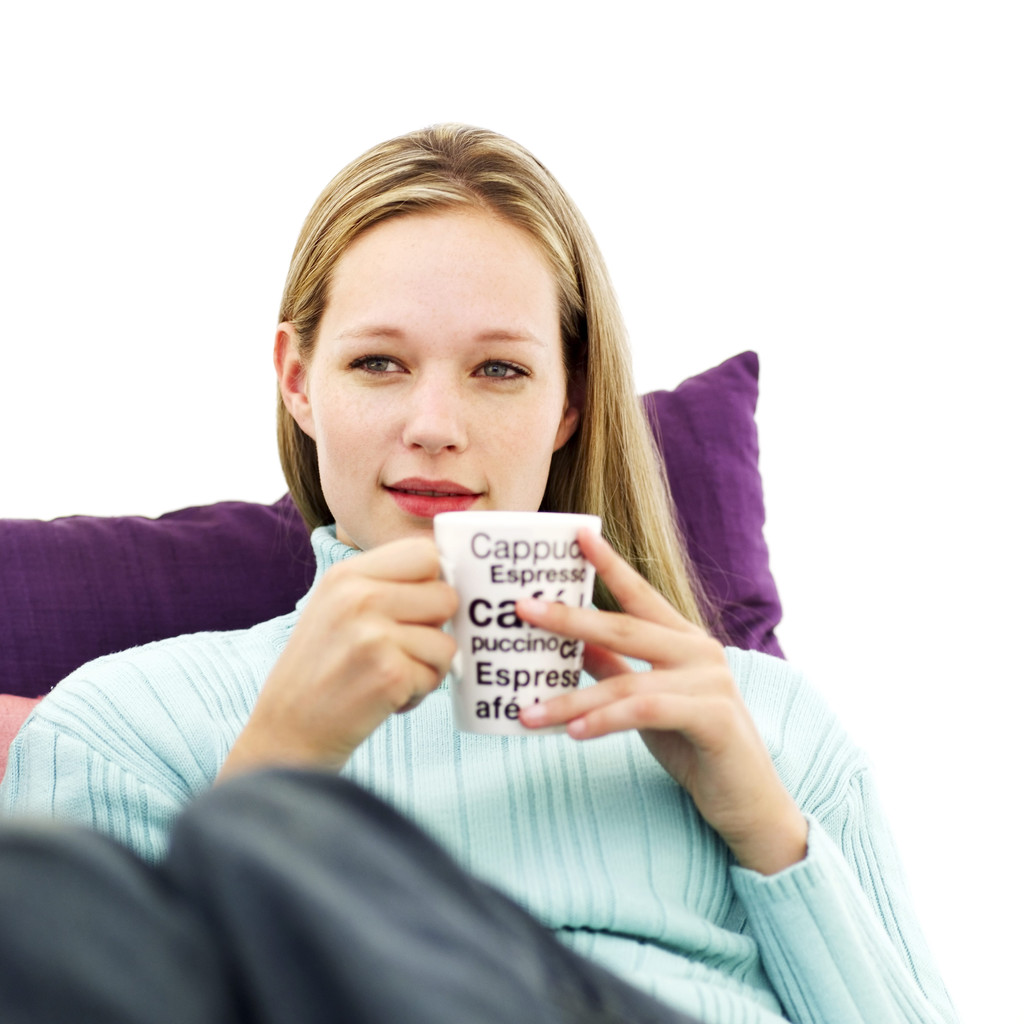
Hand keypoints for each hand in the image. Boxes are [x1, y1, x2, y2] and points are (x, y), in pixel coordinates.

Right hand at [219, 537, 456, 778]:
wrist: (288, 732)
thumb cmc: (322, 669)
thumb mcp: (337, 607)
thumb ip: (385, 586)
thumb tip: (452, 577)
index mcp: (346, 575)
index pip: (423, 553)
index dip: (433, 581)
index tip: (422, 606)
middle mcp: (358, 598)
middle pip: (446, 596)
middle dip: (435, 627)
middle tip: (401, 648)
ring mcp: (373, 635)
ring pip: (446, 641)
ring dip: (427, 666)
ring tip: (387, 674)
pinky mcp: (389, 674)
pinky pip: (436, 675)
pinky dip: (417, 693)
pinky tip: (383, 697)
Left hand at [516, 529, 806, 874]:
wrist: (748, 800)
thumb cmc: (695, 744)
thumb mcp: (646, 699)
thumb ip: (614, 667)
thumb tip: (570, 642)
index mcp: (684, 640)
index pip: (639, 594)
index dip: (608, 563)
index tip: (576, 535)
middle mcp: (700, 651)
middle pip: (624, 627)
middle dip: (568, 618)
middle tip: (522, 609)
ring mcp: (710, 682)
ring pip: (626, 681)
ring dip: (571, 699)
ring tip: (527, 712)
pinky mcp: (714, 718)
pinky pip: (647, 712)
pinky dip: (606, 721)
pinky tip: (573, 732)